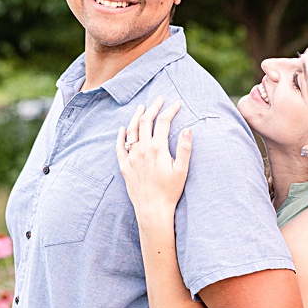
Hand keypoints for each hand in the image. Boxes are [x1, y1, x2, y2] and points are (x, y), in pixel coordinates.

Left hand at [116, 98, 191, 219]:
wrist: (152, 209)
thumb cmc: (170, 191)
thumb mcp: (182, 170)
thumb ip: (184, 149)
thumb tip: (188, 129)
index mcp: (158, 148)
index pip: (163, 122)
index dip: (170, 110)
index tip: (177, 103)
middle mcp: (142, 149)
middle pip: (146, 121)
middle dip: (154, 107)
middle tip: (159, 98)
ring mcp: (132, 157)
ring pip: (132, 130)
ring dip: (137, 116)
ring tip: (142, 107)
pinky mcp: (125, 166)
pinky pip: (119, 147)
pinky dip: (120, 135)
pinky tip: (122, 129)